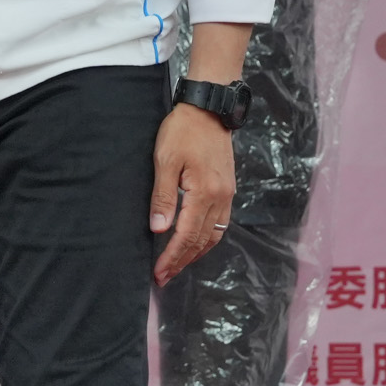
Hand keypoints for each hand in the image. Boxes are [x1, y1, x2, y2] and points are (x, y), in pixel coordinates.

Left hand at [150, 101, 237, 283]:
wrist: (209, 109)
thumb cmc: (183, 131)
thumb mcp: (165, 160)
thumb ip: (163, 197)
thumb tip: (159, 229)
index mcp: (204, 193)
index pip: (186, 236)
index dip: (172, 257)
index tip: (158, 273)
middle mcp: (220, 198)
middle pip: (201, 241)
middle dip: (182, 261)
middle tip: (164, 277)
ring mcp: (227, 194)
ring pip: (214, 235)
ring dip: (195, 253)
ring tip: (177, 265)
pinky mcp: (227, 189)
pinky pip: (220, 223)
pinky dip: (206, 239)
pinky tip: (195, 242)